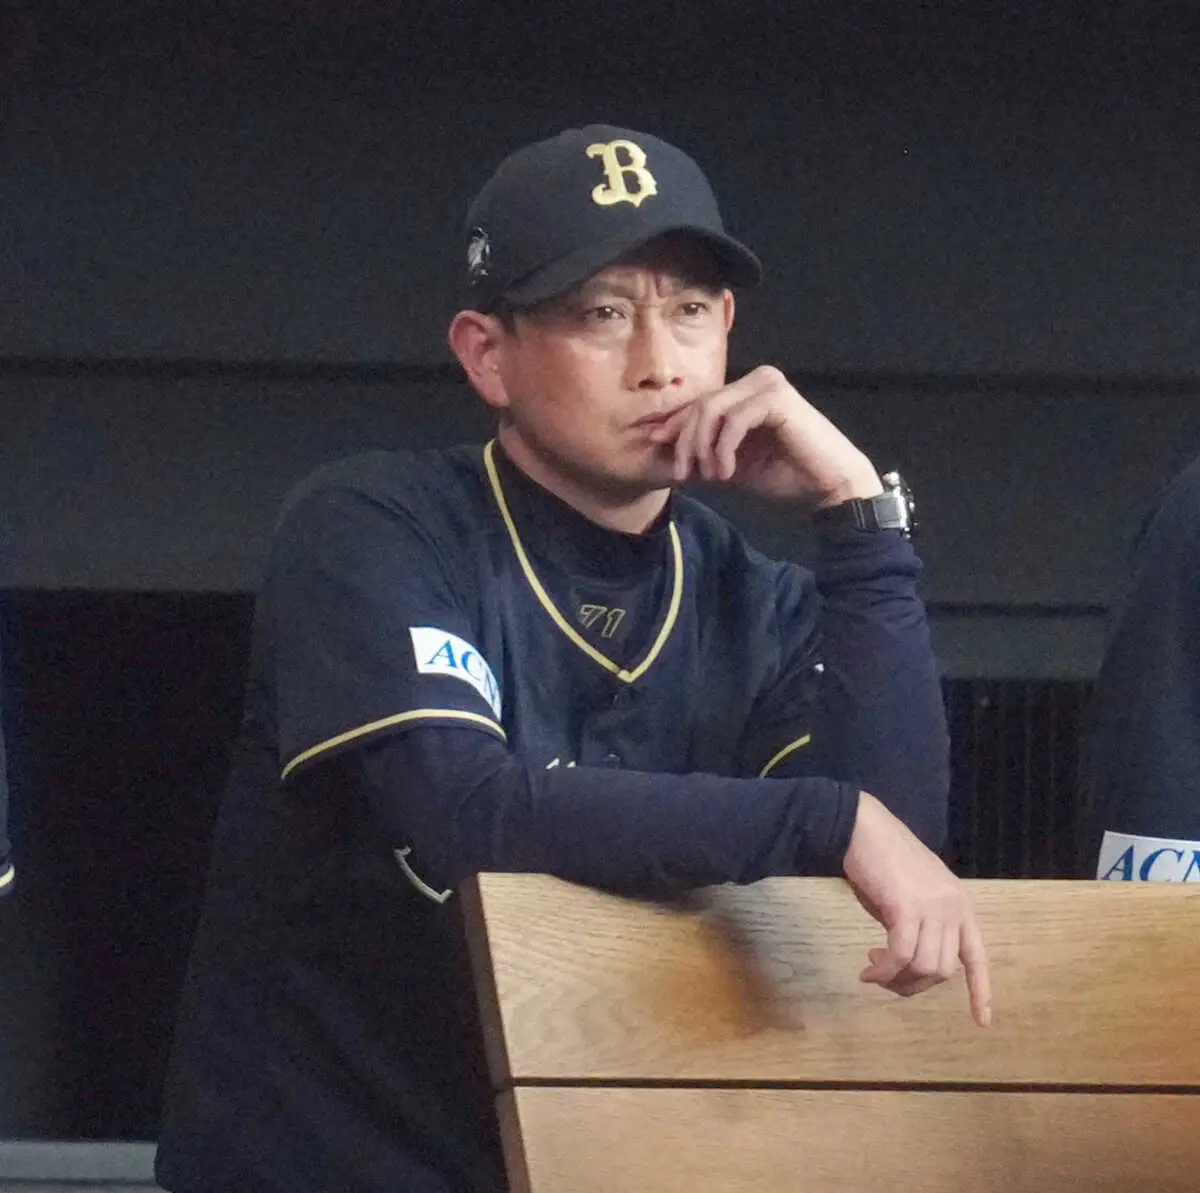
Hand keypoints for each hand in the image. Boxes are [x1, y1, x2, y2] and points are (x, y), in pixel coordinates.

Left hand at [649, 365, 881, 505]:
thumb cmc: (787, 474)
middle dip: (685, 442)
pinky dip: (723, 449)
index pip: (700, 402)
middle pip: (701, 405)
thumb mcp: (734, 462)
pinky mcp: (776, 398)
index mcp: (747, 391)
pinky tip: (726, 473)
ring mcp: (767, 384)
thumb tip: (665, 444)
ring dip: (702, 447)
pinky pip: (733, 421)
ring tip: (710, 476)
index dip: (675, 424)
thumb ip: (707, 449)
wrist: (829, 486)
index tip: (656, 446)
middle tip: (685, 475)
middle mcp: (756, 380)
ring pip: (712, 410)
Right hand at [842, 792, 991, 1026]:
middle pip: (943, 970)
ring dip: (896, 979)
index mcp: (958, 904)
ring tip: (873, 970)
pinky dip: (884, 972)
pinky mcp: (907, 909)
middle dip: (913, 984)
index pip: (977, 956)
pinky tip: (868, 971)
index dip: (980, 991)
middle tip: (883, 976)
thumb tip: (905, 960)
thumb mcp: (910, 895)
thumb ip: (919, 924)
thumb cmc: (881, 858)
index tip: (983, 1022)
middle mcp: (952, 907)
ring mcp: (932, 908)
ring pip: (924, 967)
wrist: (863, 828)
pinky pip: (901, 956)